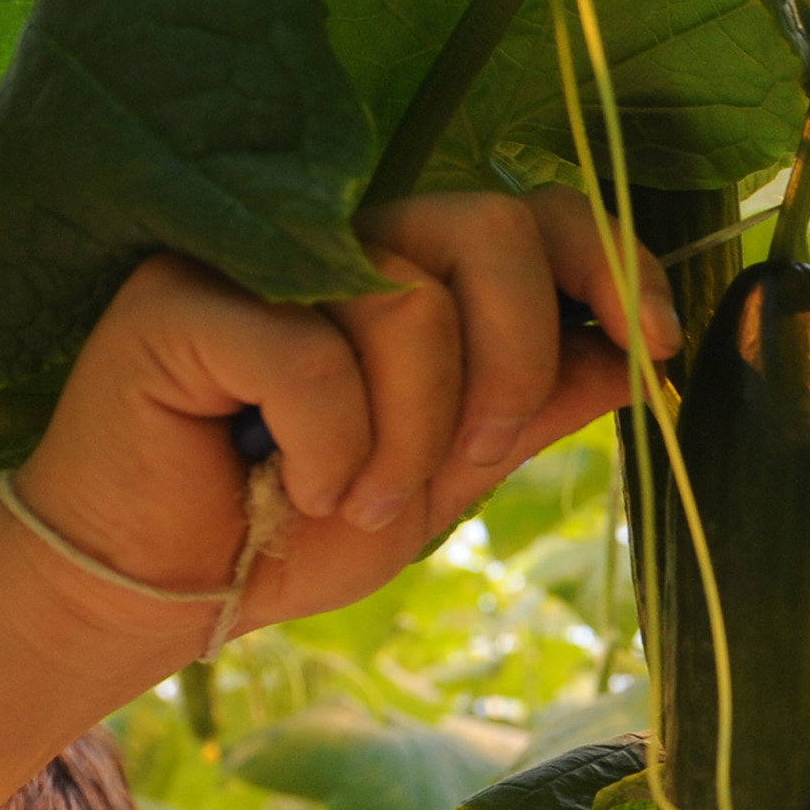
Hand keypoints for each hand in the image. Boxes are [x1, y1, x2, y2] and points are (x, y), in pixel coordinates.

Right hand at [11, 189, 681, 632]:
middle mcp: (338, 246)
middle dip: (512, 359)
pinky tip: (284, 485)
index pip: (533, 215)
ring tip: (346, 499)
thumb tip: (630, 354)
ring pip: (406, 303)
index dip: (609, 262)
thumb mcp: (442, 476)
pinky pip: (310, 354)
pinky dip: (325, 444)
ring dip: (405, 436)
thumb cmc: (287, 532)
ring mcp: (257, 262)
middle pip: (488, 231)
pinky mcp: (183, 298)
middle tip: (475, 452)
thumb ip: (526, 408)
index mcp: (409, 275)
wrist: (158, 594)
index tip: (651, 345)